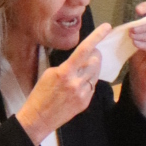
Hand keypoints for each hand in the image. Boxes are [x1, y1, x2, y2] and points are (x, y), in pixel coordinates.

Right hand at [15, 19, 113, 145]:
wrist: (39, 118)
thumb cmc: (40, 94)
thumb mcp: (49, 73)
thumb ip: (67, 65)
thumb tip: (81, 59)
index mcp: (65, 72)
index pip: (84, 50)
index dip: (97, 37)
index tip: (107, 27)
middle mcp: (76, 82)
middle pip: (96, 61)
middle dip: (94, 55)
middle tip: (90, 53)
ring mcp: (82, 94)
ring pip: (96, 73)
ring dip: (92, 68)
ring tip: (81, 70)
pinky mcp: (85, 102)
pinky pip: (92, 86)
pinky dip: (88, 82)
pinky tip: (78, 84)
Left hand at [125, 0, 145, 115]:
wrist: (142, 73)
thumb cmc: (139, 52)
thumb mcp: (136, 36)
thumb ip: (136, 27)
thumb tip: (131, 21)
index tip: (138, 11)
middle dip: (145, 25)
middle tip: (131, 30)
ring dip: (144, 36)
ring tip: (132, 38)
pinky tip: (137, 45)